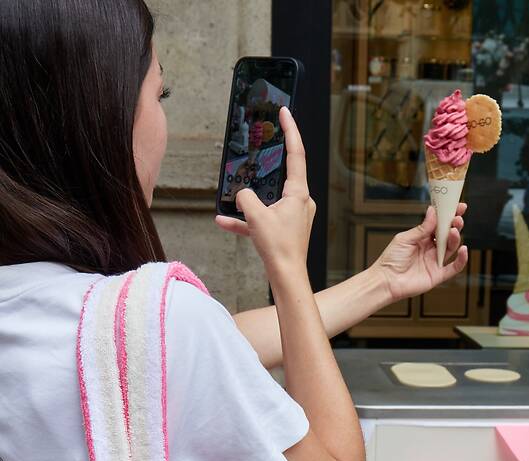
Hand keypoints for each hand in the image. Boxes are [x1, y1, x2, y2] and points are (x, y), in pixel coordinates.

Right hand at [216, 107, 314, 278]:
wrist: (286, 277)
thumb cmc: (279, 248)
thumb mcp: (256, 216)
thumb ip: (245, 197)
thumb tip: (242, 195)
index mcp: (299, 194)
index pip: (296, 154)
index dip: (291, 131)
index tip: (286, 112)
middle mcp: (300, 202)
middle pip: (281, 177)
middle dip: (265, 170)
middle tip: (258, 150)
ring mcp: (293, 216)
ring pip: (268, 200)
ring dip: (250, 202)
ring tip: (232, 202)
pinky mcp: (285, 230)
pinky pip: (263, 219)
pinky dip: (246, 220)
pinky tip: (224, 222)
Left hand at [373, 204, 468, 302]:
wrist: (386, 281)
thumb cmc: (391, 260)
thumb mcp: (405, 239)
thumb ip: (422, 228)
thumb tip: (432, 211)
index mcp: (422, 238)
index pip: (439, 224)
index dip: (448, 216)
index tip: (458, 207)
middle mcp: (431, 249)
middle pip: (447, 235)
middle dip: (454, 225)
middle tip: (457, 217)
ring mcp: (435, 261)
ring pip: (451, 247)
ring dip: (455, 238)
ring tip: (454, 230)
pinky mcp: (438, 275)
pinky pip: (454, 267)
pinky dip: (462, 259)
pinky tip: (463, 249)